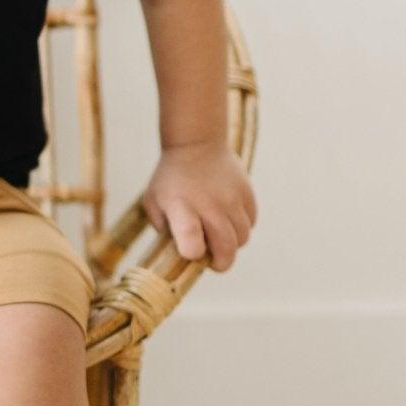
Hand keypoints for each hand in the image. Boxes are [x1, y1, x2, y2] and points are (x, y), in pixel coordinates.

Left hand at [138, 140, 256, 272]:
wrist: (197, 142)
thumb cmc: (171, 178)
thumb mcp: (154, 202)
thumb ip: (163, 228)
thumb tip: (180, 252)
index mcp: (181, 207)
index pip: (191, 240)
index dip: (193, 253)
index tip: (192, 253)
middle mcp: (209, 205)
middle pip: (226, 248)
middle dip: (220, 263)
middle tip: (212, 260)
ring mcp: (231, 198)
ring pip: (242, 239)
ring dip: (232, 244)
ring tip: (218, 235)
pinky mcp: (247, 193)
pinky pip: (250, 222)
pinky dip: (241, 228)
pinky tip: (228, 219)